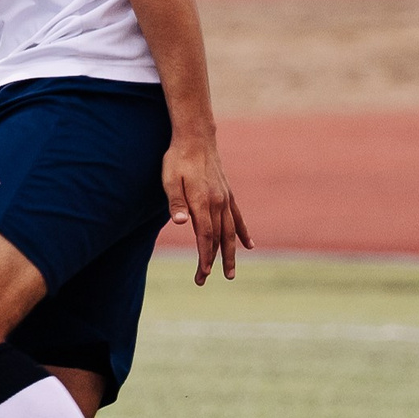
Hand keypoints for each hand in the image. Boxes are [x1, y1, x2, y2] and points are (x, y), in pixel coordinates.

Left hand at [164, 137, 249, 284]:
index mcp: (202, 201)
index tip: (203, 274)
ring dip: (230, 253)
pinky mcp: (227, 194)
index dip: (205, 256)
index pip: (205, 236)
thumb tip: (180, 223)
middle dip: (213, 261)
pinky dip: (243, 233)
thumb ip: (176, 202)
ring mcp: (225, 198)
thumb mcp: (169, 179)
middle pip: (218, 238)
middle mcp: (218, 202)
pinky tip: (249, 246)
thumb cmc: (177, 159)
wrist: (196, 137)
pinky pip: (238, 217)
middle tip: (206, 280)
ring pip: (230, 231)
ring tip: (230, 273)